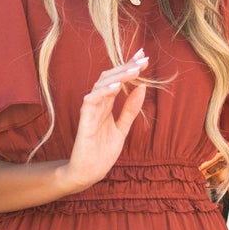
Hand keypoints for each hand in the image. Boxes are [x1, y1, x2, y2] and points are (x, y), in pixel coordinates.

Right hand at [63, 53, 148, 191]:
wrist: (89, 173)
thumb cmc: (102, 152)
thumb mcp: (122, 128)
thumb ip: (130, 109)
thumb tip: (143, 87)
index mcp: (106, 104)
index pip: (117, 79)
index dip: (129, 67)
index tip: (144, 57)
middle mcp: (97, 103)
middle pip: (109, 77)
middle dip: (126, 66)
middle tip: (143, 58)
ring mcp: (89, 111)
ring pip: (101, 85)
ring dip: (118, 76)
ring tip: (134, 70)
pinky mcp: (84, 121)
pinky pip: (91, 101)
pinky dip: (103, 92)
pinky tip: (116, 87)